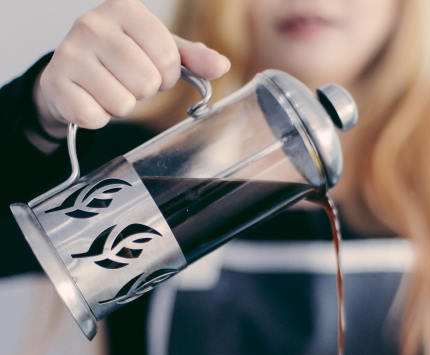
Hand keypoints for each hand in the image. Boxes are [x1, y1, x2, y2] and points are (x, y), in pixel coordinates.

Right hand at [33, 0, 229, 136]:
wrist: (69, 74)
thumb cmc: (120, 60)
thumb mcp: (158, 51)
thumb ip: (192, 58)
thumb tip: (221, 65)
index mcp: (125, 9)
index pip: (168, 59)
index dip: (167, 76)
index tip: (154, 72)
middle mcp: (93, 24)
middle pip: (146, 82)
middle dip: (143, 92)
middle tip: (128, 83)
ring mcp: (70, 52)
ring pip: (123, 103)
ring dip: (121, 106)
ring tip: (108, 90)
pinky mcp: (56, 83)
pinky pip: (96, 116)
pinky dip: (99, 117)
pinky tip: (91, 99)